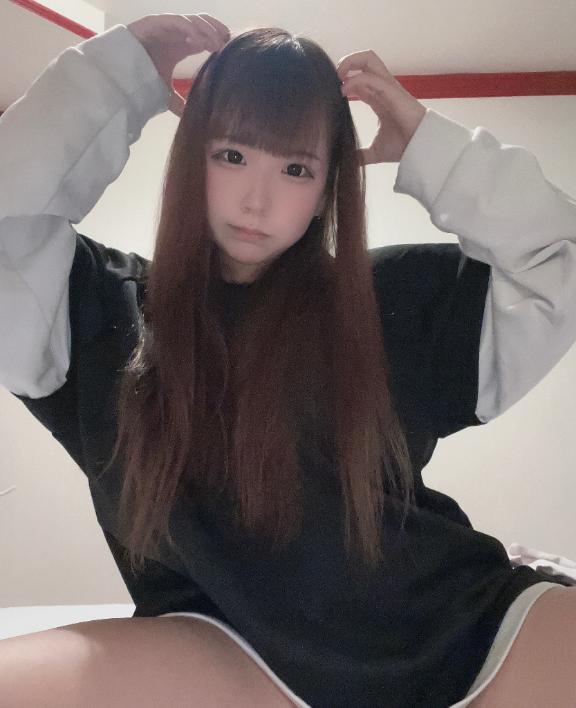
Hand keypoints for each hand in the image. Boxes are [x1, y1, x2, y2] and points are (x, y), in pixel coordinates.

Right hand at [127, 13, 229, 117]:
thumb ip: (180, 102)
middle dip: (217, 32)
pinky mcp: (156, 23)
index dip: (219, 41)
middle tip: (228, 45)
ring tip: (217, 43)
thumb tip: (193, 119)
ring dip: (207, 30)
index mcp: (182, 45)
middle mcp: (177, 33)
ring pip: (194, 20)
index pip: (206, 37)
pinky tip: (200, 40)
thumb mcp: (167, 93)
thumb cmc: (141, 79)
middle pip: (204, 24)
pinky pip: (178, 21)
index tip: (230, 53)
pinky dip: (191, 29)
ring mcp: (167, 26)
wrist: (118, 75)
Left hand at [336, 50, 426, 164]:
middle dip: (347, 62)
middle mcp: (383, 88)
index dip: (345, 79)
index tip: (332, 91)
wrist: (421, 148)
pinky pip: (370, 77)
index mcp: (379, 98)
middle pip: (365, 60)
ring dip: (350, 63)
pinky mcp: (392, 91)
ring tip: (338, 77)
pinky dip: (354, 80)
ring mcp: (388, 87)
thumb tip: (349, 162)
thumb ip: (362, 155)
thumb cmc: (404, 146)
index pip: (360, 77)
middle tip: (334, 78)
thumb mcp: (376, 152)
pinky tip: (344, 91)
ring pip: (369, 59)